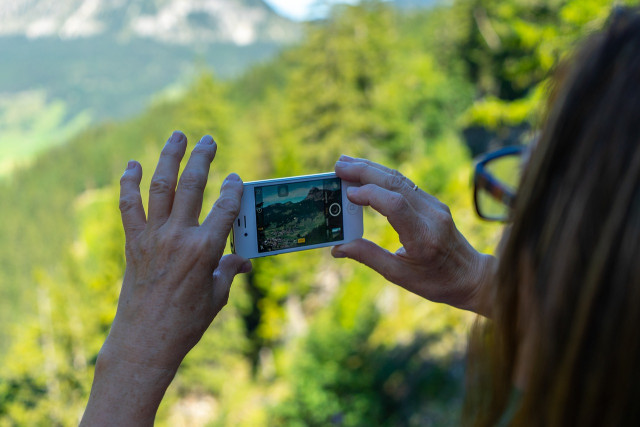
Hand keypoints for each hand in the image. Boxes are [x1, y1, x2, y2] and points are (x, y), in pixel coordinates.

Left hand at [82, 131, 250, 425]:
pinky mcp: (133, 242)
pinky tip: (131, 165)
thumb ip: (229, 272)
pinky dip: (128, 184)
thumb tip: (242, 262)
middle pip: (192, 186)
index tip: (236, 178)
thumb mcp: (217, 296)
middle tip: (209, 139)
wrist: (145, 340)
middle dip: (203, 158)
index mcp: (205, 250)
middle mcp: (179, 237)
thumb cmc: (187, 322)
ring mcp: (153, 237)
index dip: (234, 189)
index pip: (226, 208)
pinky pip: (129, 206)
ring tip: (177, 136)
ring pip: (161, 187)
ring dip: (168, 158)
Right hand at [333, 156, 494, 315]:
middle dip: (365, 171)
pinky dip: (383, 177)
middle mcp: (431, 215)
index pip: (395, 205)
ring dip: (372, 169)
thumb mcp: (399, 276)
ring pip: (400, 179)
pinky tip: (367, 174)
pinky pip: (405, 184)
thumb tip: (338, 248)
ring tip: (346, 163)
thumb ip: (368, 257)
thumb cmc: (436, 281)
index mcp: (423, 237)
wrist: (472, 277)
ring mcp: (435, 206)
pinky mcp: (433, 203)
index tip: (348, 194)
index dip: (370, 195)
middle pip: (395, 183)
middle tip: (338, 165)